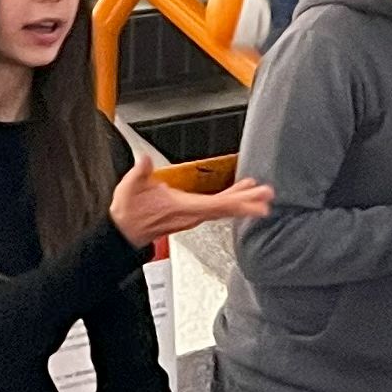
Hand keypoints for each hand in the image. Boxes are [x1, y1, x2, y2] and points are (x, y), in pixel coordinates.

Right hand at [112, 151, 271, 247]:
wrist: (123, 232)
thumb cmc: (129, 212)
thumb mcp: (131, 188)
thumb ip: (140, 173)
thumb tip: (145, 159)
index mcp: (183, 207)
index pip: (216, 205)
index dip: (238, 202)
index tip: (256, 202)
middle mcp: (192, 215)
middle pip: (225, 209)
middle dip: (248, 202)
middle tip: (267, 196)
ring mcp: (192, 216)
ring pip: (222, 209)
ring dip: (242, 200)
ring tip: (259, 193)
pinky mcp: (191, 214)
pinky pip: (216, 208)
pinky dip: (230, 200)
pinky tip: (238, 193)